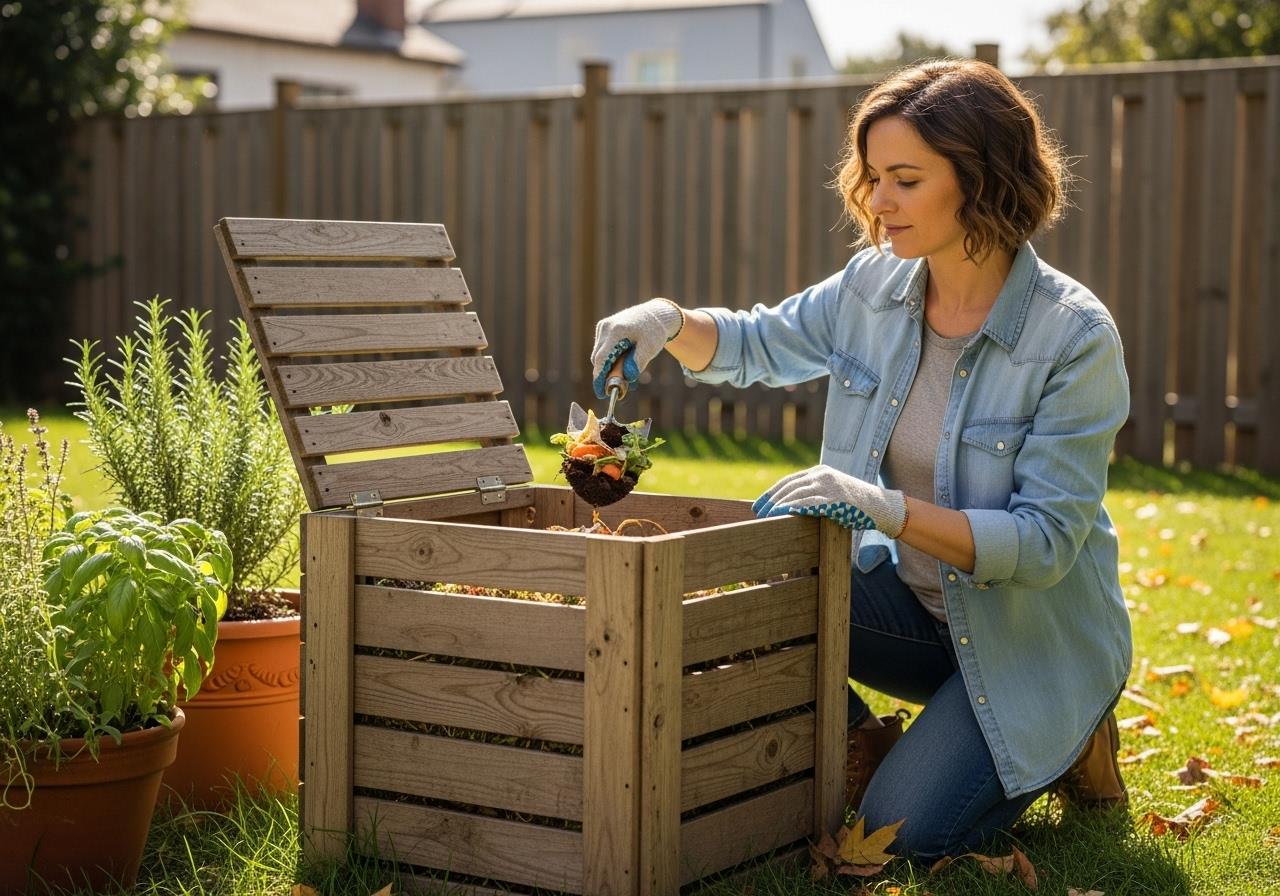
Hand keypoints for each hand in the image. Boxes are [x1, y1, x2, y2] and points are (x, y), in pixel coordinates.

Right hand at [590, 298, 683, 398]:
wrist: (654, 314)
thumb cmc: (654, 332)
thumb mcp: (650, 348)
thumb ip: (638, 362)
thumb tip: (627, 377)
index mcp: (617, 331)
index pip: (601, 358)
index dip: (599, 378)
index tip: (601, 393)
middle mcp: (606, 327)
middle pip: (598, 358)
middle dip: (604, 375)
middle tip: (617, 388)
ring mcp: (603, 326)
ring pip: (598, 354)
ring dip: (607, 366)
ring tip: (624, 375)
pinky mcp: (603, 327)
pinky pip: (601, 348)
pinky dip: (608, 358)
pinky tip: (622, 363)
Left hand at [753, 464, 907, 536]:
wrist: (880, 505)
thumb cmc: (855, 503)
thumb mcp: (832, 492)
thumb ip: (814, 494)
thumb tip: (791, 507)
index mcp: (819, 472)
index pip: (789, 481)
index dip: (772, 493)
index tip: (759, 505)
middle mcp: (822, 476)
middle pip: (789, 487)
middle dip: (771, 500)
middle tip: (758, 513)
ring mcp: (828, 486)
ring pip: (796, 494)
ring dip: (778, 506)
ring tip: (765, 517)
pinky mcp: (834, 499)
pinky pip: (808, 503)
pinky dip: (792, 509)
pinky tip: (781, 516)